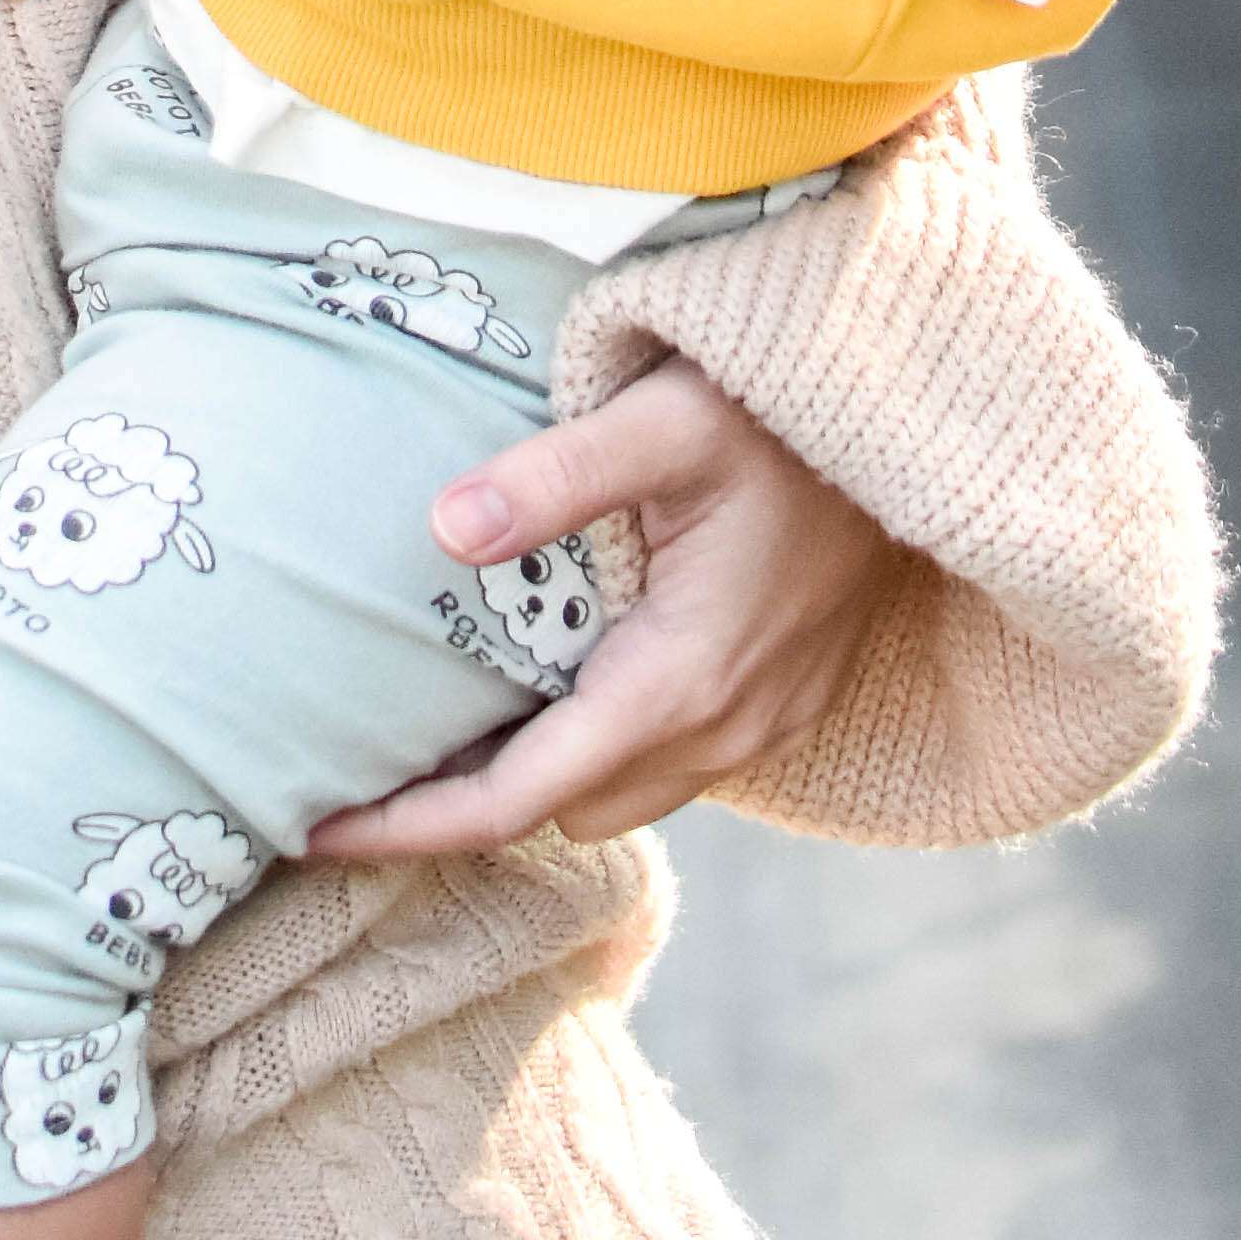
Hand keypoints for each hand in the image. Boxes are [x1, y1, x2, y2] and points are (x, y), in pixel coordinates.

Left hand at [302, 354, 888, 858]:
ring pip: (619, 795)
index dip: (410, 826)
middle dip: (461, 812)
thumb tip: (442, 529)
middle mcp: (722, 726)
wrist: (926, 421)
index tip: (313, 830)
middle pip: (561, 812)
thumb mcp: (664, 417)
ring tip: (435, 737)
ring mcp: (761, 720)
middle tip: (359, 769)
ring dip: (535, 782)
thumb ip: (554, 476)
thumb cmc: (782, 409)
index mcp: (679, 680)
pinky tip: (548, 687)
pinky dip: (595, 752)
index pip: (516, 799)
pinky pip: (668, 761)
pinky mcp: (782, 697)